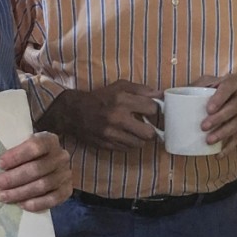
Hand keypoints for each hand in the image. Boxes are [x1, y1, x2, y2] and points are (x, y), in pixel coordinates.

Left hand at [0, 131, 72, 210]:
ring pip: (43, 185)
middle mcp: (61, 156)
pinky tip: (22, 205)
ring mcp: (66, 173)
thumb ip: (13, 153)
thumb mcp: (23, 146)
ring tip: (3, 197)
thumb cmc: (29, 155)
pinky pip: (53, 199)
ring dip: (20, 192)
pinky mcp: (67, 189)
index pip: (35, 146)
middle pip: (37, 169)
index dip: (17, 155)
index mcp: (49, 140)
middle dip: (13, 178)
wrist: (48, 162)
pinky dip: (37, 203)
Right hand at [37, 80, 158, 150]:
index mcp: (121, 100)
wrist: (74, 112)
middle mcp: (117, 117)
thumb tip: (161, 94)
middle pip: (149, 133)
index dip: (155, 110)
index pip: (152, 109)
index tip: (152, 111)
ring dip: (141, 139)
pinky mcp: (107, 145)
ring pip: (139, 144)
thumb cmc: (100, 98)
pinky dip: (129, 143)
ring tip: (136, 131)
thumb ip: (141, 90)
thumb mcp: (120, 86)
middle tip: (148, 126)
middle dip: (152, 130)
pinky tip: (125, 135)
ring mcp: (111, 134)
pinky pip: (127, 149)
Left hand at [194, 75, 236, 152]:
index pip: (228, 88)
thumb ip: (200, 85)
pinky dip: (229, 148)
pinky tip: (219, 154)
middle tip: (203, 127)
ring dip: (223, 134)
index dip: (219, 99)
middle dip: (219, 119)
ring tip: (209, 140)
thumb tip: (178, 94)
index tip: (208, 109)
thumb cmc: (227, 88)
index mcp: (234, 83)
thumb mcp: (215, 80)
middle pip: (233, 108)